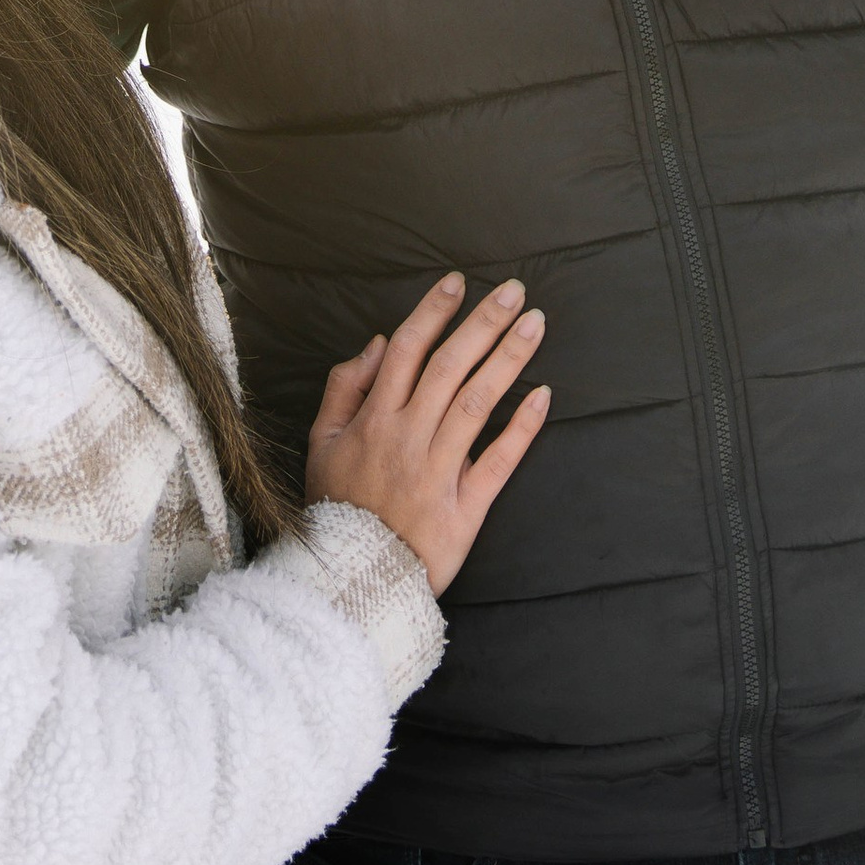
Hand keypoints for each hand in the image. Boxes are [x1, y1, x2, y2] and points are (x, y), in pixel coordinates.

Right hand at [303, 275, 549, 594]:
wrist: (353, 582)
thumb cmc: (337, 508)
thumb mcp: (321, 445)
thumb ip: (343, 389)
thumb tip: (375, 342)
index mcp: (374, 421)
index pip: (406, 351)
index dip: (432, 313)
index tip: (457, 282)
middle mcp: (408, 439)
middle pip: (449, 367)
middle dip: (482, 323)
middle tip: (513, 289)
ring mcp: (439, 473)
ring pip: (478, 403)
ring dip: (508, 359)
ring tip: (534, 324)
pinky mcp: (466, 510)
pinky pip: (498, 462)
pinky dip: (522, 428)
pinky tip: (544, 395)